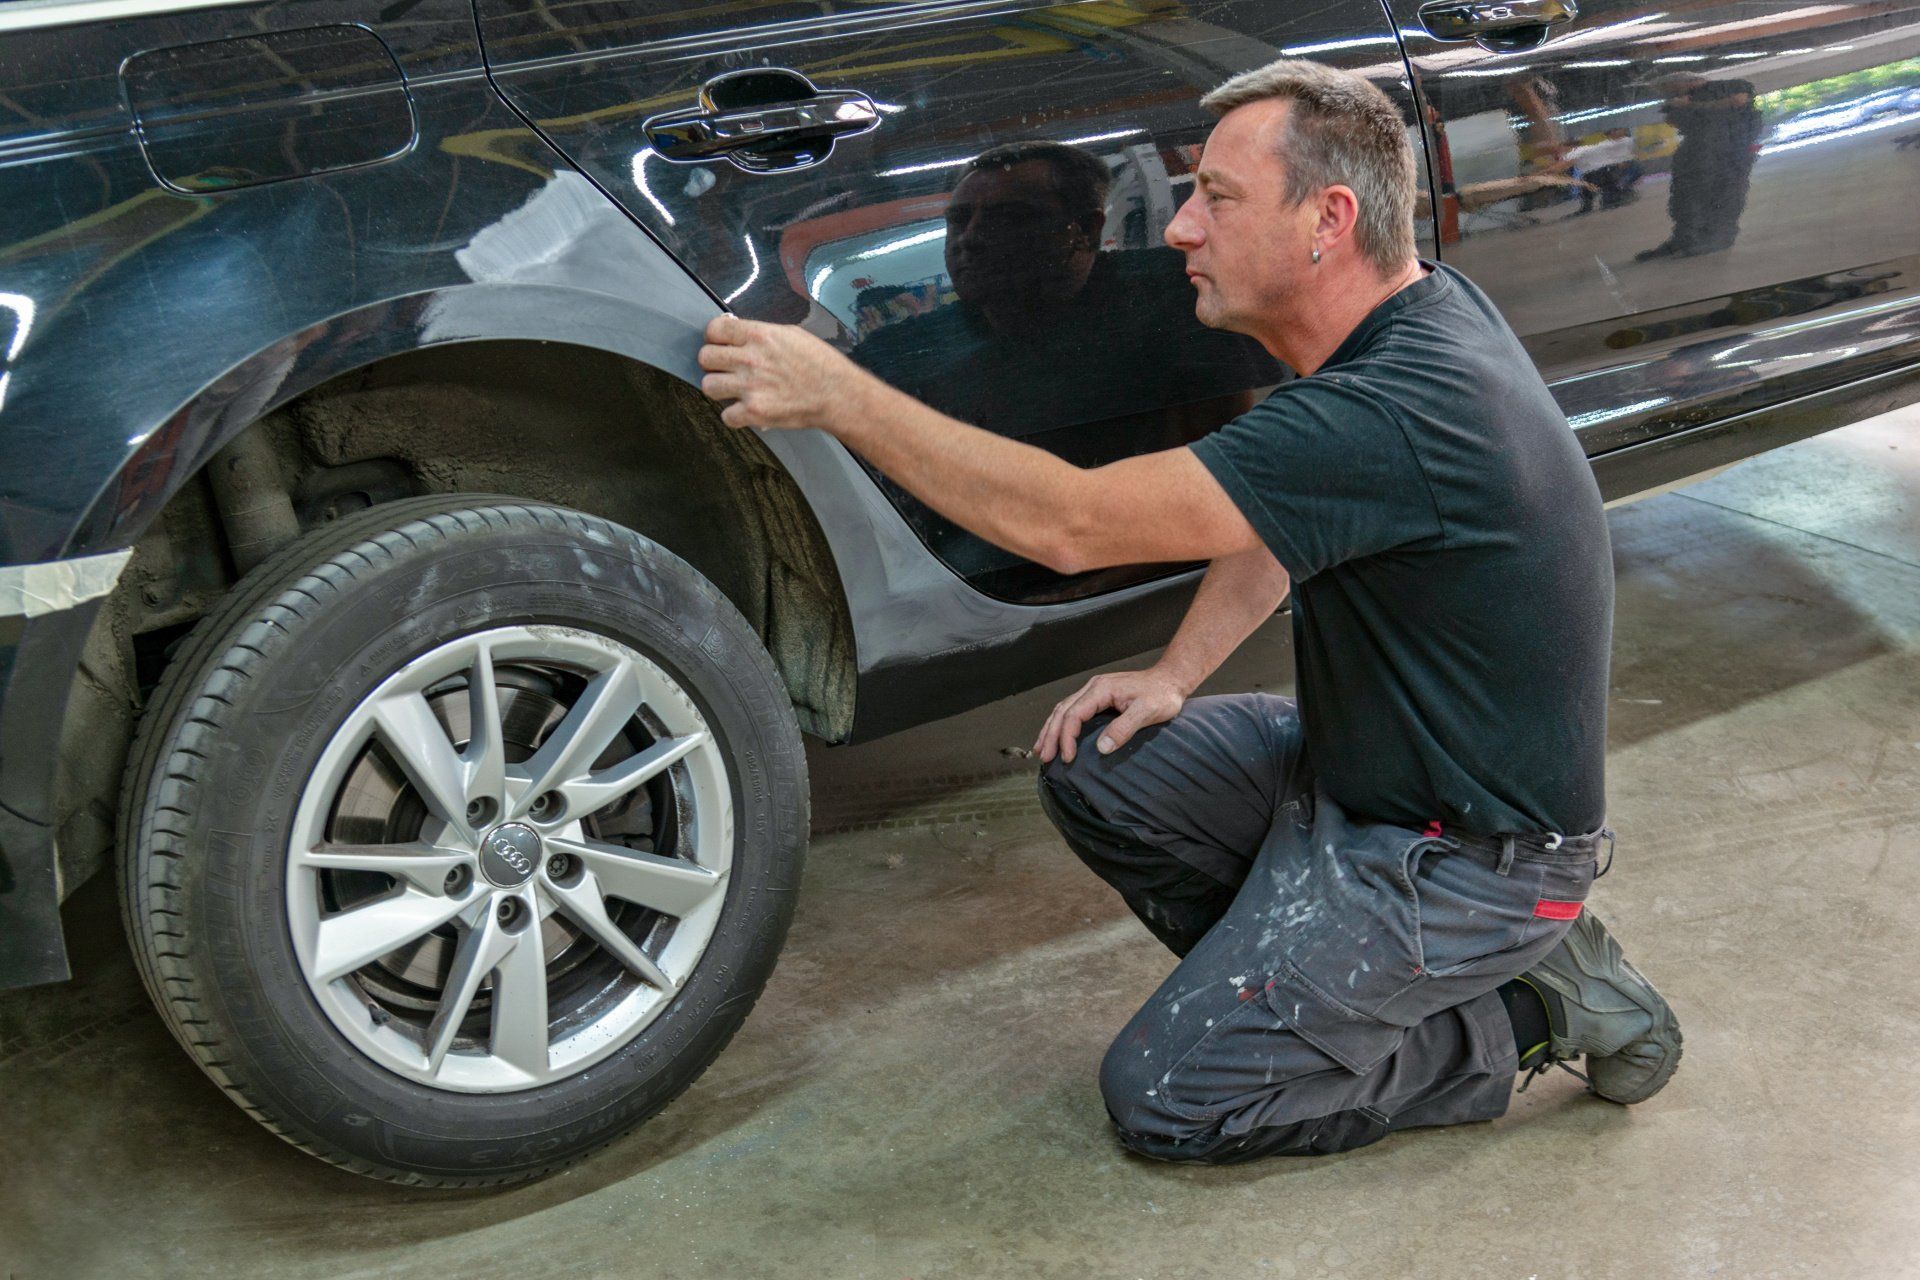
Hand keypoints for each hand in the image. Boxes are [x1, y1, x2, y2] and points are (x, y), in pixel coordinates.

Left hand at [698, 314, 863, 430]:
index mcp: (759, 336)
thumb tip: (738, 335)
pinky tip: (747, 411)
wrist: (838, 394)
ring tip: (734, 391)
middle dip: (714, 363)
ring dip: (719, 389)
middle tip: (727, 369)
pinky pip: (726, 416)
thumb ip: (761, 334)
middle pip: (705, 358)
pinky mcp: (755, 412)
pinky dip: (735, 416)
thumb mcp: (791, 335)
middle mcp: (750, 359)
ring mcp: (750, 387)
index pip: (714, 330)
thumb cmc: (820, 363)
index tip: (721, 345)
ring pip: (708, 386)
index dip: (714, 338)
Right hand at [1034, 667, 1188, 763]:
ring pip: (1063, 709)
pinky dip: (1061, 724)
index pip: (1074, 714)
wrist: (1170, 679)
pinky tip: (1057, 735)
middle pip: (1062, 711)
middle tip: (1044, 757)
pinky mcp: (1098, 696)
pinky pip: (1072, 710)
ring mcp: (1094, 691)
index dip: (1067, 737)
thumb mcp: (1147, 712)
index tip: (1068, 758)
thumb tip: (1102, 747)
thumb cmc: (1162, 694)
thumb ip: (1124, 728)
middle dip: (1051, 735)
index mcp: (1101, 689)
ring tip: (1042, 749)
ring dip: (1051, 729)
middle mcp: (1093, 687)